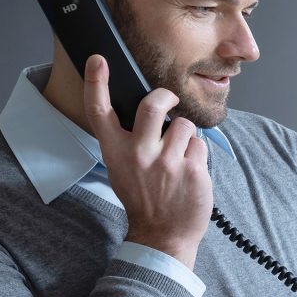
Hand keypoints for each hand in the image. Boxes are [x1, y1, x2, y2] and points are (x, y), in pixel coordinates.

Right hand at [83, 55, 212, 268]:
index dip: (96, 82)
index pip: (100, 111)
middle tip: (170, 101)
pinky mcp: (192, 170)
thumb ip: (130, 141)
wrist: (163, 236)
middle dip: (166, 96)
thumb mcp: (124, 170)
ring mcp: (167, 162)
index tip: (98, 60)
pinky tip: (189, 172)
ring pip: (185, 125)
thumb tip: (149, 109)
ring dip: (186, 136)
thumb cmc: (144, 199)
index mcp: (116, 152)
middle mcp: (139, 154)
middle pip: (153, 104)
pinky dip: (197, 155)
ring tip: (179, 157)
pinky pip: (200, 145)